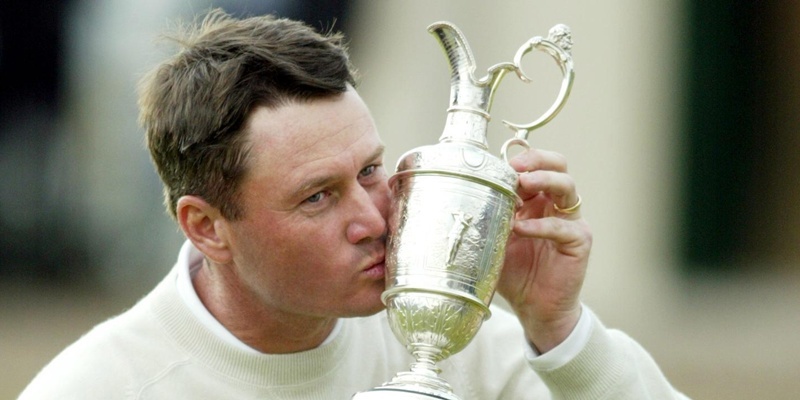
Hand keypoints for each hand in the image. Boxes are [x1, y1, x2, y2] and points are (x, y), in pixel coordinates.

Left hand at [496, 148, 591, 352]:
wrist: (533, 308)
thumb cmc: (514, 273)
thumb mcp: (494, 240)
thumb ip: (488, 217)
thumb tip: (466, 195)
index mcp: (536, 200)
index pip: (536, 166)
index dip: (521, 160)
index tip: (498, 164)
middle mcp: (555, 205)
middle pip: (558, 165)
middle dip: (537, 160)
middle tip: (516, 168)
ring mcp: (570, 221)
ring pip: (567, 186)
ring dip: (543, 180)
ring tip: (521, 185)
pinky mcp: (579, 241)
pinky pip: (563, 226)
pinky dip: (541, 225)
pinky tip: (521, 229)